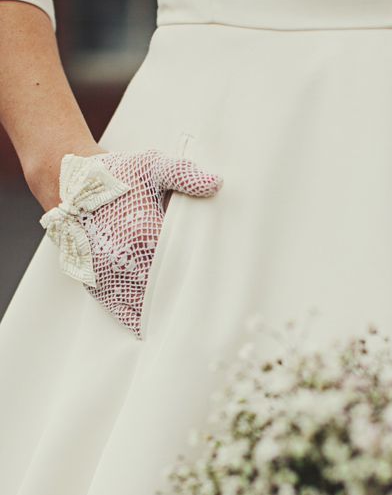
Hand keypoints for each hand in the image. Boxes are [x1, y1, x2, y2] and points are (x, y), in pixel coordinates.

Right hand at [39, 149, 222, 337]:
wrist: (68, 181)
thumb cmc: (115, 174)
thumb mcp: (151, 167)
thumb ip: (185, 176)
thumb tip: (217, 183)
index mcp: (143, 233)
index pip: (181, 265)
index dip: (200, 276)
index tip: (219, 286)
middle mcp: (123, 258)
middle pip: (165, 291)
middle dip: (185, 299)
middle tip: (209, 312)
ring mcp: (107, 273)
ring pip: (143, 306)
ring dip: (163, 314)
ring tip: (186, 324)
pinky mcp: (94, 280)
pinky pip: (119, 309)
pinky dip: (137, 320)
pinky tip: (154, 327)